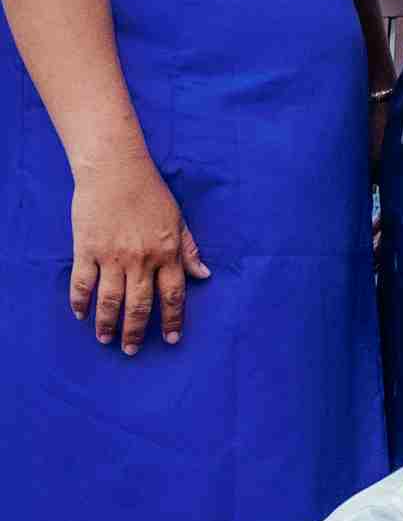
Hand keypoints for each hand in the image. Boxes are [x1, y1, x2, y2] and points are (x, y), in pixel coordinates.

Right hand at [69, 150, 205, 353]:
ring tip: (105, 340)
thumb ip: (188, 250)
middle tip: (131, 350)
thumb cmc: (150, 192)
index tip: (171, 339)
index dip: (173, 320)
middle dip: (136, 331)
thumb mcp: (178, 219)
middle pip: (140, 305)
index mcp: (167, 253)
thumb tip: (204, 275)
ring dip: (108, 323)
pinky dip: (80, 301)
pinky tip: (80, 314)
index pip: (174, 296)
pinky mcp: (86, 249)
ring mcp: (112, 256)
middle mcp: (142, 259)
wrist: (115, 170)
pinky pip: (82, 283)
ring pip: (110, 300)